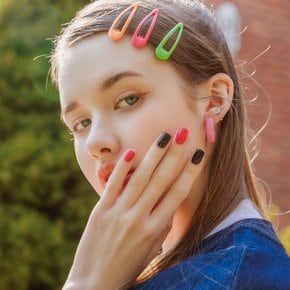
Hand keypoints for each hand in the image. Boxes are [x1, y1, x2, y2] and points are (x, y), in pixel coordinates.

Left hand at [63, 129, 204, 289]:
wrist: (93, 284)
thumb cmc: (127, 267)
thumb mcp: (150, 250)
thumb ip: (160, 226)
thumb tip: (168, 203)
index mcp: (155, 229)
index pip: (177, 193)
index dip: (189, 171)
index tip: (198, 153)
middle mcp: (139, 218)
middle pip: (161, 180)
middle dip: (174, 154)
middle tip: (183, 133)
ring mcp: (119, 213)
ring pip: (140, 178)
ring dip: (153, 155)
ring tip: (164, 136)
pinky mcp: (100, 211)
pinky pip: (113, 185)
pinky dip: (121, 168)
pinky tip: (131, 152)